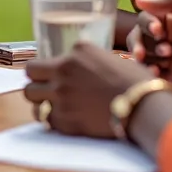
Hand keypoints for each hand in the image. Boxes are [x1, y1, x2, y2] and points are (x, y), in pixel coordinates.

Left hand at [24, 45, 157, 137]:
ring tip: (53, 105)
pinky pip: (45, 119)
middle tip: (46, 89)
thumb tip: (79, 65)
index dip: (44, 69)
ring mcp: (61, 96)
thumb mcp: (107, 57)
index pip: (43, 58)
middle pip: (29, 76)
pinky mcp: (65, 120)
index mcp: (75, 52)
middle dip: (36, 82)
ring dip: (40, 101)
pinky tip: (63, 118)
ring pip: (32, 99)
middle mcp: (63, 70)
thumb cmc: (134, 80)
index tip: (47, 75)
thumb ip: (86, 60)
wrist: (142, 106)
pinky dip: (51, 119)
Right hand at [133, 0, 171, 97]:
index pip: (146, 18)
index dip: (147, 24)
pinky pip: (153, 76)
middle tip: (163, 52)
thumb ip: (171, 2)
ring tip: (159, 67)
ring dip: (146, 61)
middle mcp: (166, 37)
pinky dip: (151, 76)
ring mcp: (168, 58)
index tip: (159, 32)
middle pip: (139, 37)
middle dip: (144, 44)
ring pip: (143, 58)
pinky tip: (158, 77)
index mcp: (171, 19)